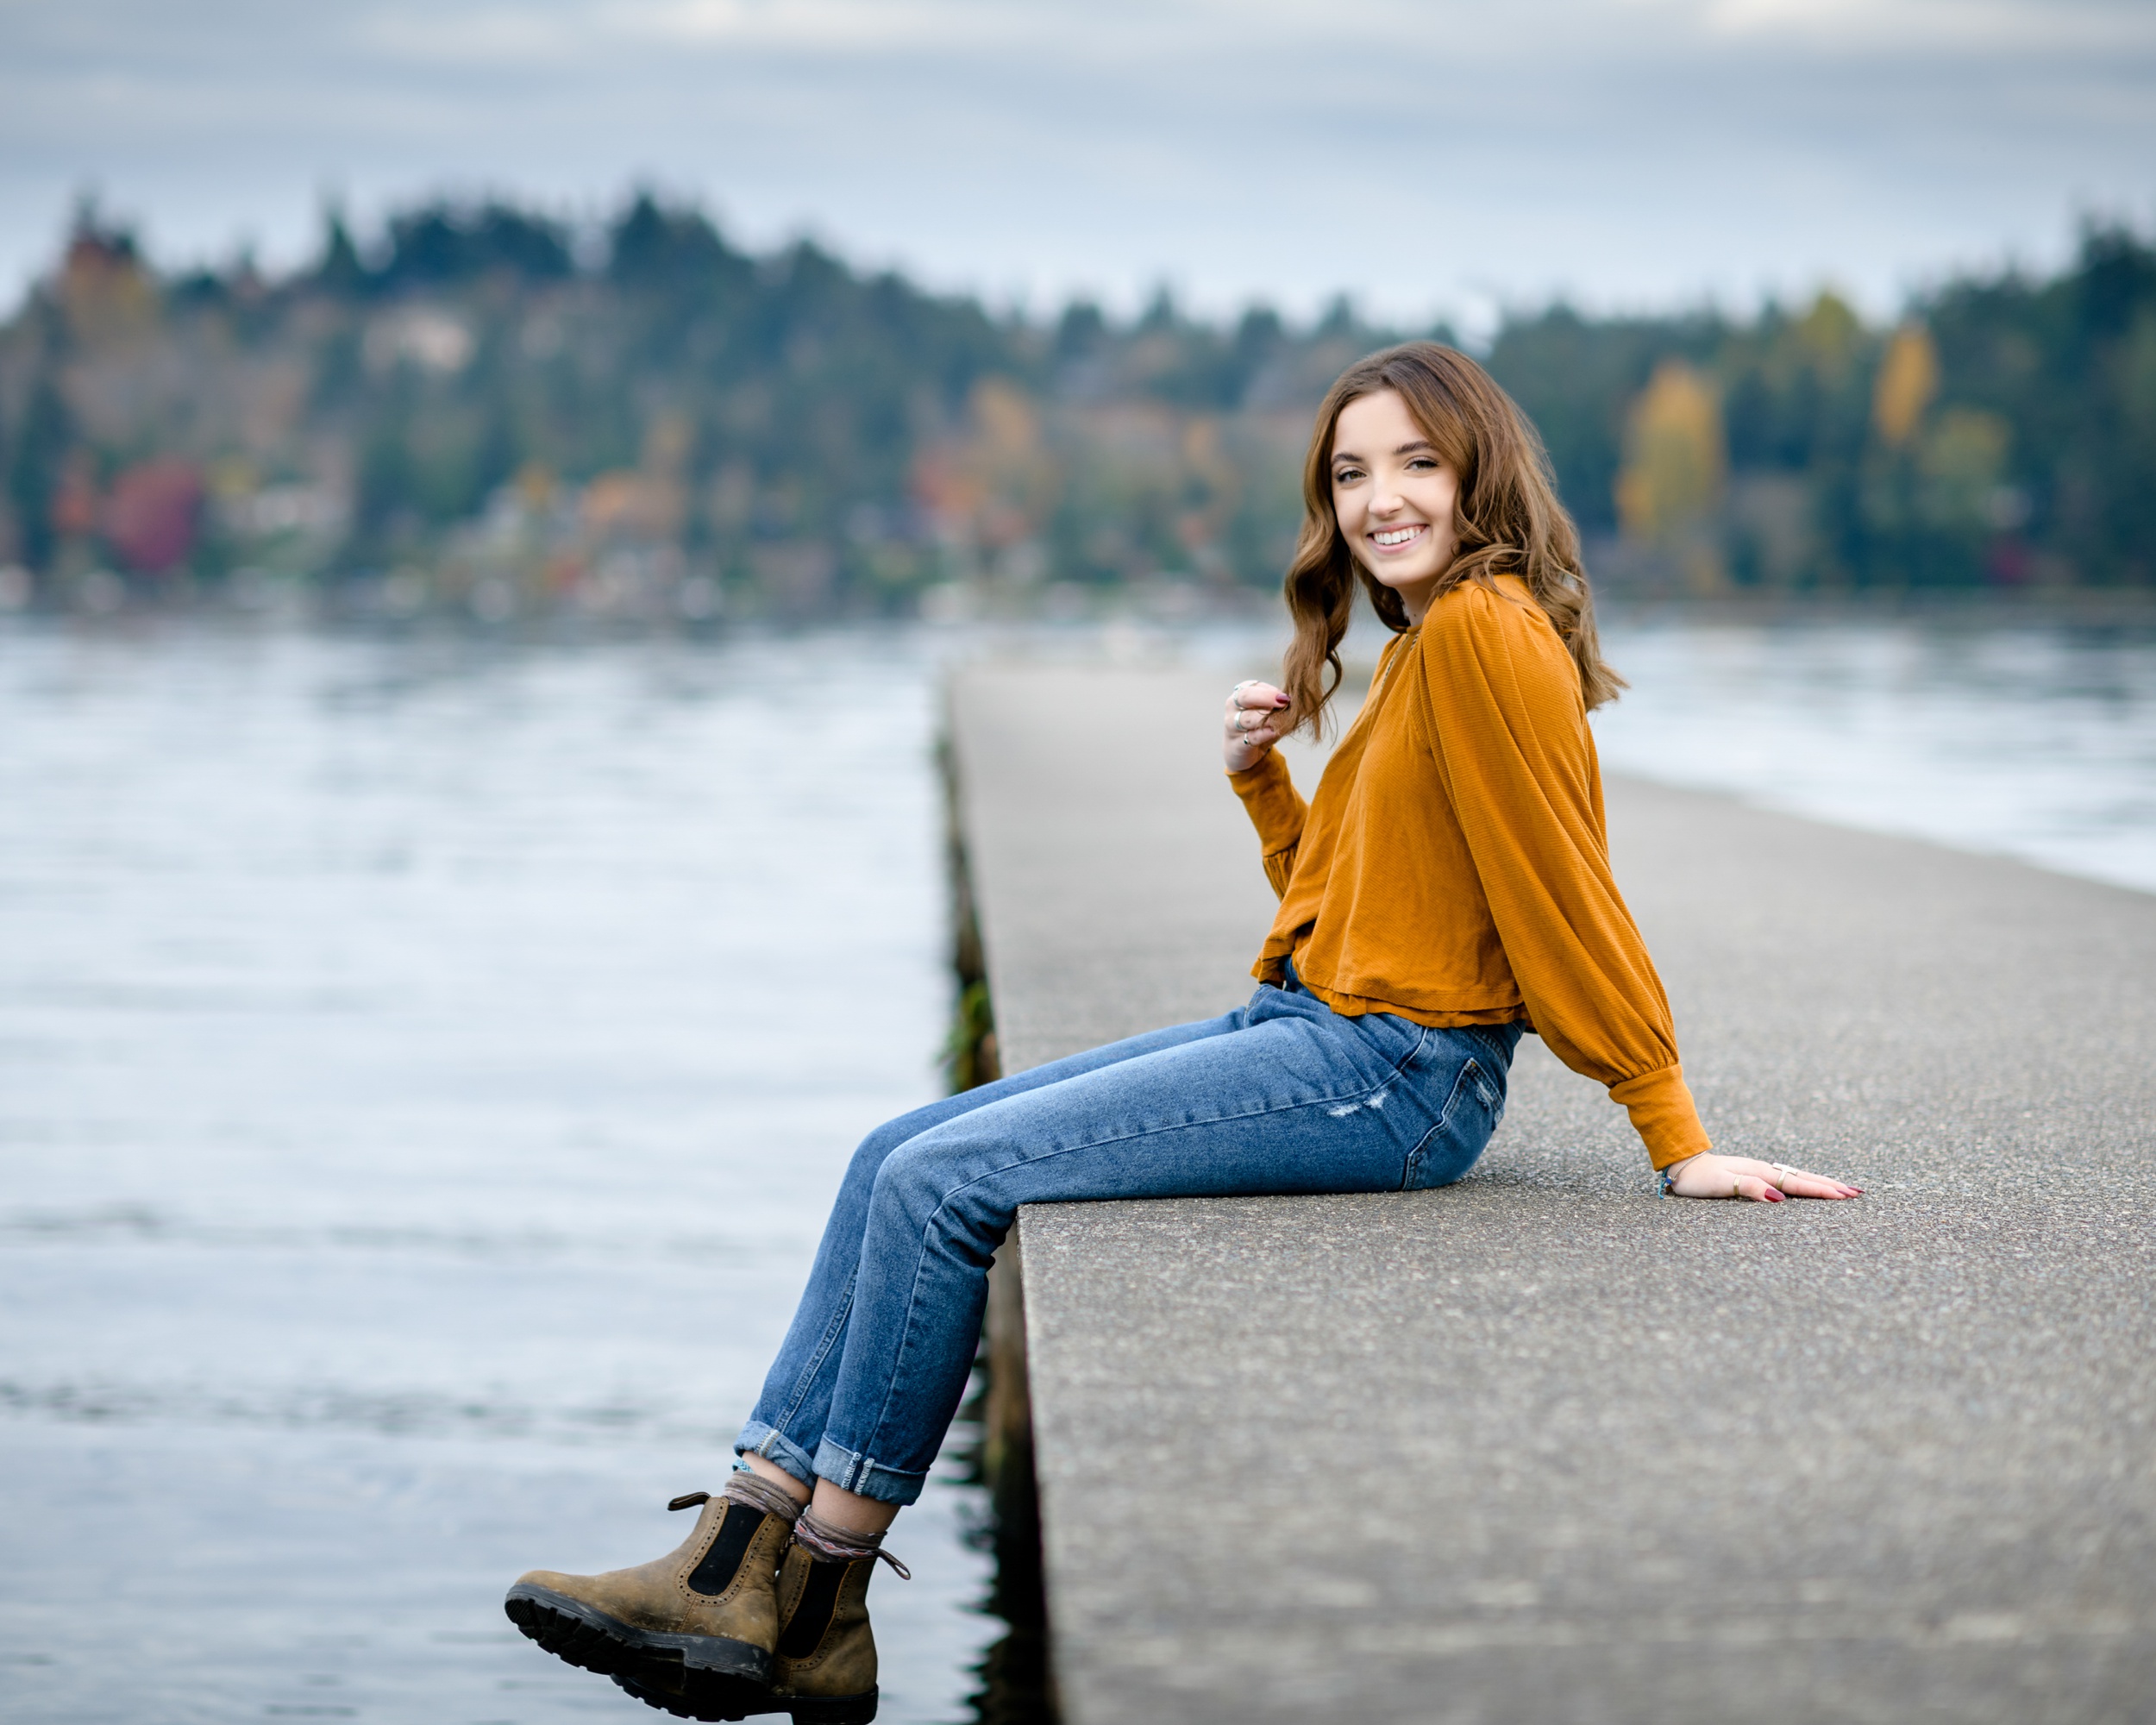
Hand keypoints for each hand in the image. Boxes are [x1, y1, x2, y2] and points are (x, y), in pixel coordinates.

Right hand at [1223, 680, 1290, 771]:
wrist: (1243, 753)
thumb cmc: (1258, 728)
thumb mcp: (1269, 714)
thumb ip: (1279, 706)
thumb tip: (1296, 700)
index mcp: (1241, 695)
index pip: (1253, 686)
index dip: (1271, 691)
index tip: (1287, 697)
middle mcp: (1233, 707)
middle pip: (1246, 696)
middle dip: (1266, 697)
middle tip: (1285, 701)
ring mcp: (1232, 726)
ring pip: (1247, 718)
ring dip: (1267, 718)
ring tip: (1282, 719)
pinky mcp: (1236, 744)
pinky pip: (1251, 737)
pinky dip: (1264, 734)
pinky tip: (1274, 732)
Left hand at [1661, 1152, 1862, 1202]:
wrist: (1682, 1166)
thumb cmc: (1698, 1179)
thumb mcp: (1721, 1184)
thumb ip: (1749, 1188)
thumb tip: (1779, 1198)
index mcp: (1760, 1173)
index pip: (1797, 1184)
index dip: (1822, 1191)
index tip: (1845, 1196)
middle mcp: (1764, 1170)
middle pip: (1803, 1178)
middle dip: (1831, 1185)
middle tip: (1857, 1193)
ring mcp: (1761, 1171)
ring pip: (1798, 1177)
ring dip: (1821, 1183)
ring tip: (1843, 1190)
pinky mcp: (1755, 1174)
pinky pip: (1787, 1179)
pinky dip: (1804, 1183)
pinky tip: (1810, 1187)